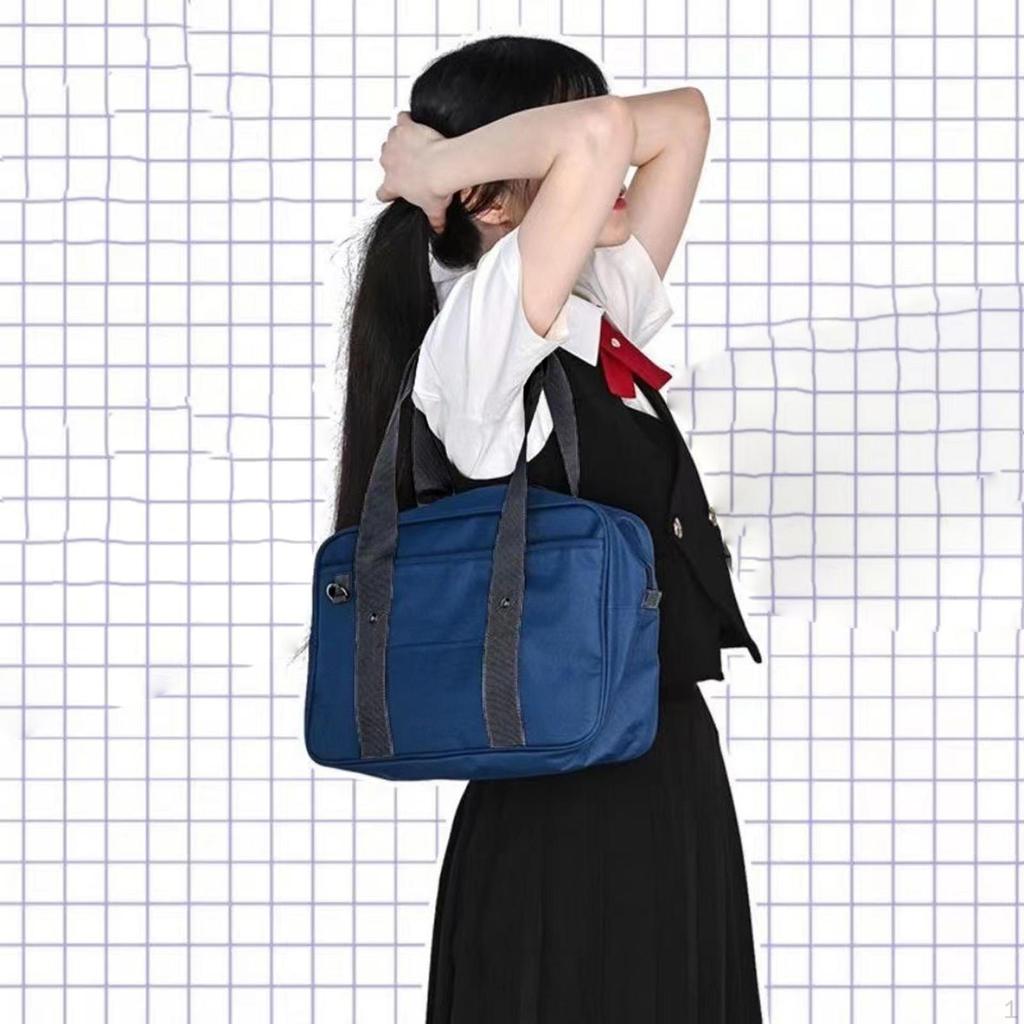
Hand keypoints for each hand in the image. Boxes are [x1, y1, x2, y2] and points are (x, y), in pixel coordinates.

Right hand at [376, 111, 452, 233]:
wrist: (443, 166)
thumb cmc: (437, 188)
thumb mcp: (435, 210)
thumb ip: (435, 221)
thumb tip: (439, 232)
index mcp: (392, 184)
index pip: (381, 193)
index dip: (388, 192)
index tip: (396, 190)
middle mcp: (388, 163)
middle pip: (384, 161)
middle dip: (395, 162)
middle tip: (412, 164)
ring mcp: (394, 143)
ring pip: (390, 140)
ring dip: (399, 141)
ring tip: (414, 144)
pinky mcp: (404, 127)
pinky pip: (400, 118)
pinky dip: (407, 120)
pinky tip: (415, 122)